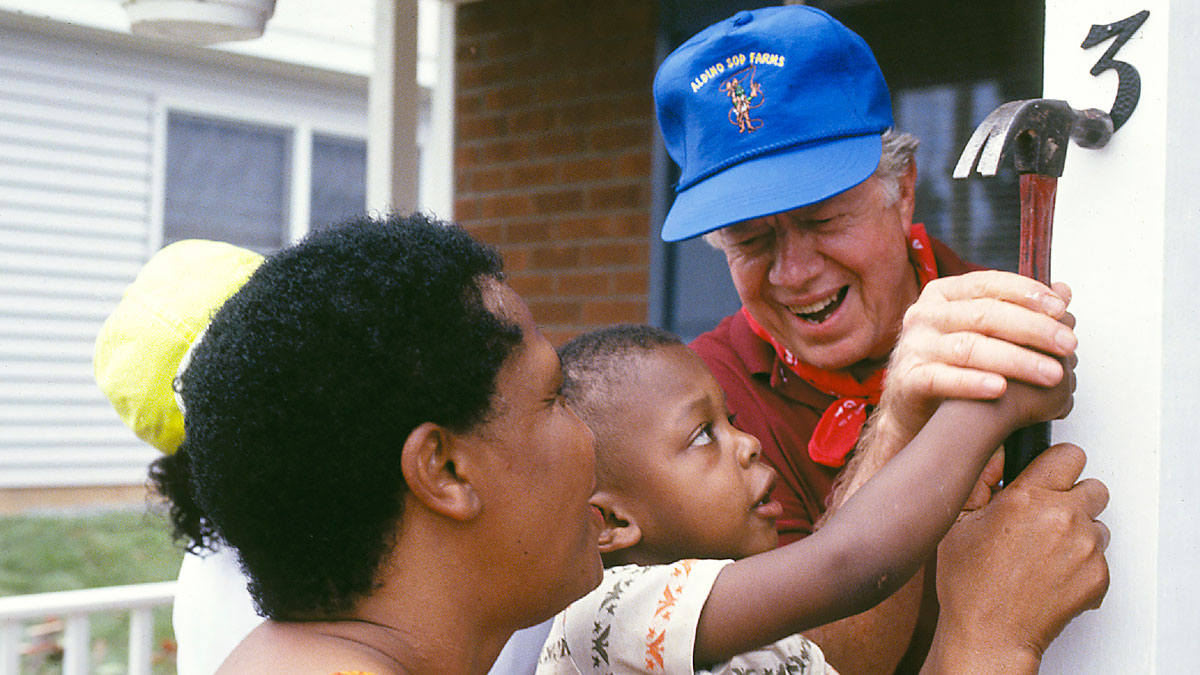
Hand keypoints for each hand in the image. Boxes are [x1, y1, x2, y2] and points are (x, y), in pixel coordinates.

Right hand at [884, 271, 1076, 441]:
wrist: (911, 405)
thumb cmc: (950, 363)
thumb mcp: (981, 330)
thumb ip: (1017, 310)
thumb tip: (1064, 292)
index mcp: (943, 294)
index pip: (988, 283)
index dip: (1027, 293)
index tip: (1061, 310)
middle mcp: (926, 315)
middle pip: (984, 314)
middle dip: (1033, 328)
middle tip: (1068, 344)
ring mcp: (915, 347)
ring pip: (969, 347)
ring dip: (1016, 360)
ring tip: (1051, 373)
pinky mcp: (908, 379)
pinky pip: (942, 379)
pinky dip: (972, 383)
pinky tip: (999, 389)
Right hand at [935, 444, 1109, 665]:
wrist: (990, 634)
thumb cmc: (970, 584)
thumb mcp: (957, 522)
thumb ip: (979, 481)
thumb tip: (994, 454)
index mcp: (1028, 498)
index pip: (1069, 455)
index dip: (1058, 465)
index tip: (1051, 475)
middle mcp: (1062, 518)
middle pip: (1095, 487)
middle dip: (1074, 498)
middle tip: (1050, 516)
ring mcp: (1085, 548)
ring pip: (1099, 525)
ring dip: (1080, 532)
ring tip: (1047, 551)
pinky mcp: (1099, 576)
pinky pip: (1101, 558)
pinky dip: (1083, 564)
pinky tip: (1054, 574)